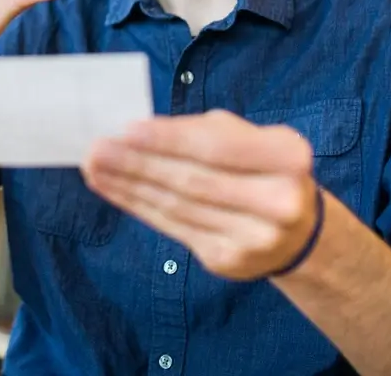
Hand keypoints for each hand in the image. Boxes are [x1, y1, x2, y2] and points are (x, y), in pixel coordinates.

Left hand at [82, 109, 318, 280]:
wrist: (295, 231)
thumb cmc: (259, 167)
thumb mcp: (242, 136)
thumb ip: (198, 132)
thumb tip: (136, 131)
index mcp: (288, 157)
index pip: (217, 148)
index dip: (170, 140)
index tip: (127, 129)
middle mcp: (279, 202)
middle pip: (193, 180)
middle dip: (138, 163)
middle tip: (97, 149)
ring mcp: (254, 237)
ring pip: (177, 206)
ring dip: (129, 184)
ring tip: (94, 166)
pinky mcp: (228, 260)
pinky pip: (172, 227)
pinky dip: (137, 205)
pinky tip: (112, 188)